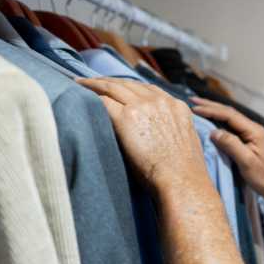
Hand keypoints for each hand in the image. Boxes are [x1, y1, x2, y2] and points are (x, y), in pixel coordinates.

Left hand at [76, 77, 207, 192]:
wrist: (182, 181)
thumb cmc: (183, 173)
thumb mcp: (185, 143)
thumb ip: (172, 130)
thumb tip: (158, 135)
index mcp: (177, 107)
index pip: (150, 90)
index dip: (132, 88)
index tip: (120, 89)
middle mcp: (160, 102)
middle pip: (130, 84)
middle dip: (111, 82)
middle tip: (93, 82)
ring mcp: (143, 106)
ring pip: (113, 86)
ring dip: (95, 84)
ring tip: (81, 83)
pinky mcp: (126, 116)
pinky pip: (103, 99)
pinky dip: (89, 94)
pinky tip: (78, 93)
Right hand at [191, 96, 263, 195]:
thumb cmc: (262, 177)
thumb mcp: (246, 162)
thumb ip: (231, 145)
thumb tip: (214, 132)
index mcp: (254, 131)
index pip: (230, 115)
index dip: (211, 110)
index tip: (195, 108)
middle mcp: (253, 128)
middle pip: (229, 112)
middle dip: (210, 106)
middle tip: (192, 101)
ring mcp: (251, 133)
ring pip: (229, 118)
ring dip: (214, 111)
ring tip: (198, 106)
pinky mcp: (248, 139)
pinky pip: (231, 126)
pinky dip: (218, 120)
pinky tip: (210, 119)